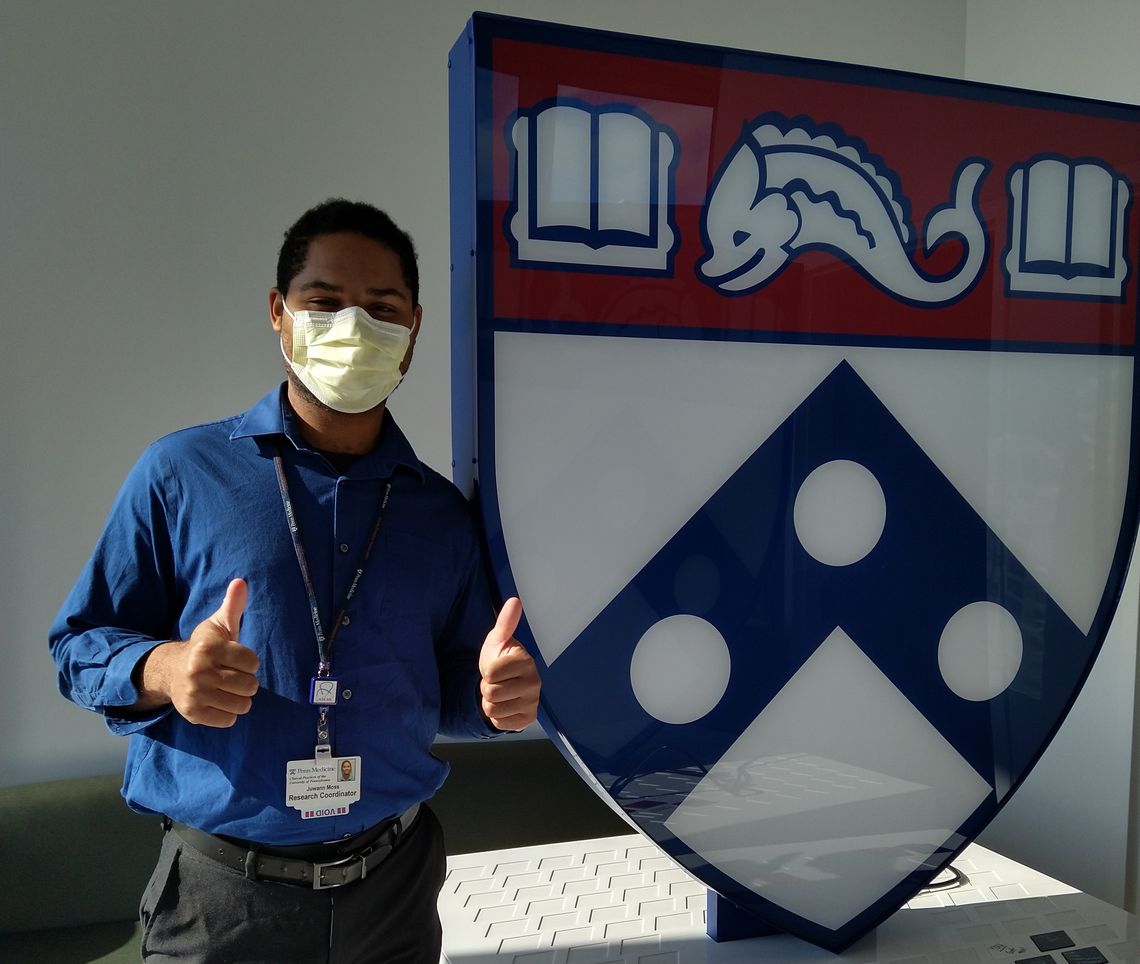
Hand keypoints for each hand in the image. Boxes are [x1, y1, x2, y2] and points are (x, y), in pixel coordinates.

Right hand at [134, 578, 260, 726]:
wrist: (171, 671)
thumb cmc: (205, 647)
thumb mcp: (218, 625)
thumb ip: (233, 605)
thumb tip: (241, 582)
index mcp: (208, 648)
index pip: (252, 662)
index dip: (248, 661)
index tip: (237, 659)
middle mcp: (199, 671)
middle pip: (250, 685)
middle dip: (246, 681)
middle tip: (232, 675)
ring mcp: (195, 694)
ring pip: (242, 705)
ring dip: (240, 699)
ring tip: (227, 689)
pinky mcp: (193, 714)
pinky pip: (229, 720)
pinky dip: (228, 713)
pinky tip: (219, 701)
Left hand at [478, 597, 539, 730]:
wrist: (506, 683)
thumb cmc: (500, 658)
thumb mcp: (498, 640)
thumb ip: (505, 622)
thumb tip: (514, 601)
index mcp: (526, 661)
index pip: (490, 674)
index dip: (486, 671)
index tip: (495, 667)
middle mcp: (534, 683)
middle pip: (491, 693)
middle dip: (487, 688)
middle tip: (496, 681)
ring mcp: (533, 703)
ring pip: (492, 709)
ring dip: (490, 702)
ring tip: (499, 692)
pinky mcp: (528, 719)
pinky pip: (500, 723)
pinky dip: (497, 716)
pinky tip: (504, 704)